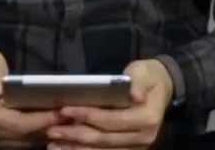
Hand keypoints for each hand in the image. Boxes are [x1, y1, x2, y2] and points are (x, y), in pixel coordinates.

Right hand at [0, 42, 60, 148]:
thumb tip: (1, 92)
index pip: (14, 123)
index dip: (38, 119)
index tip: (59, 111)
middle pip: (21, 136)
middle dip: (47, 126)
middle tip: (71, 116)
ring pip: (24, 142)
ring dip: (45, 132)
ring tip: (68, 120)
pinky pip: (21, 141)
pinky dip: (38, 134)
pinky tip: (54, 123)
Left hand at [44, 59, 174, 149]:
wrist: (163, 89)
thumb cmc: (148, 77)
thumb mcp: (143, 72)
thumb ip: (136, 82)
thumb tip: (135, 94)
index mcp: (147, 118)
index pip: (112, 120)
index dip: (88, 116)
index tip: (65, 109)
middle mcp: (144, 137)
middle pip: (104, 139)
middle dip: (76, 134)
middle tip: (52, 129)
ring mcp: (137, 147)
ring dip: (76, 148)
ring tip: (53, 144)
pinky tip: (67, 149)